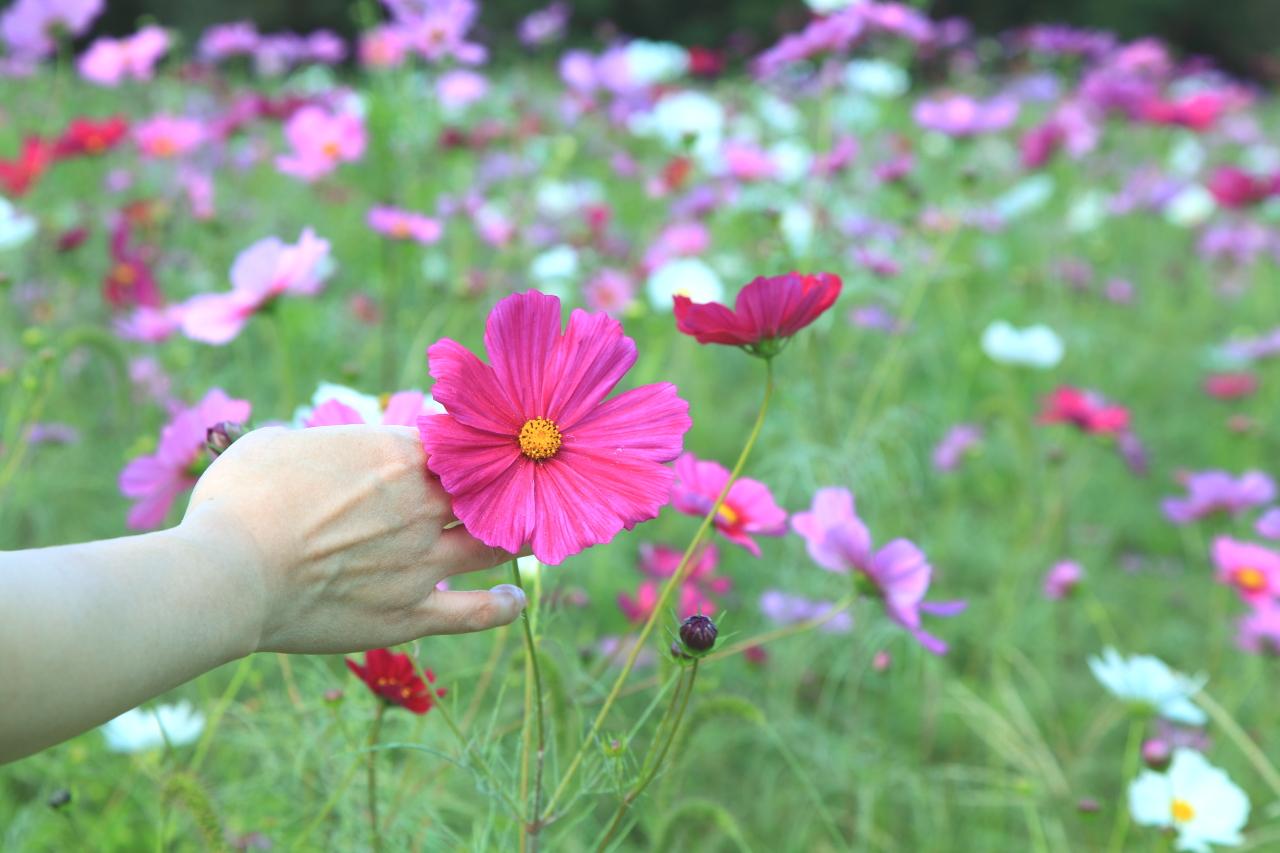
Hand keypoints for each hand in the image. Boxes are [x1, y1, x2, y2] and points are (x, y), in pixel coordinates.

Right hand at [183, 424, 525, 654]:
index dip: (470, 440)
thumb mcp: (274, 443)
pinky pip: (476, 612)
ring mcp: (423, 562)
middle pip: (489, 488)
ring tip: (527, 535)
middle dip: (505, 484)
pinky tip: (514, 598)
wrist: (230, 573)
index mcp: (396, 454)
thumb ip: (313, 444)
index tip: (473, 443)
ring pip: (494, 545)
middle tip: (516, 485)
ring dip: (515, 537)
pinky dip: (503, 605)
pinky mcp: (411, 614)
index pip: (459, 439)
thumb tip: (313, 453)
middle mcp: (422, 504)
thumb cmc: (241, 500)